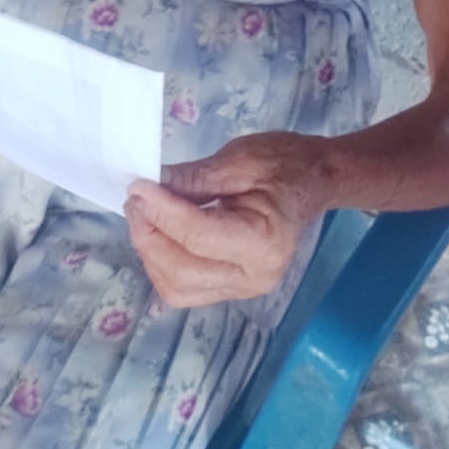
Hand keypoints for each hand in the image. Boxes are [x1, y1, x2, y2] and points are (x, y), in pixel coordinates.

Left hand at [124, 132, 333, 307]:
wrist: (314, 180)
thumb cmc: (285, 163)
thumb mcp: (239, 159)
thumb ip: (192, 178)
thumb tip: (147, 185)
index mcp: (265, 243)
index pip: (198, 236)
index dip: (160, 211)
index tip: (137, 185)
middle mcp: (254, 277)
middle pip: (182, 271)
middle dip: (149, 235)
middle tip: (134, 198)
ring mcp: (242, 289)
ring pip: (177, 288)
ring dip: (150, 252)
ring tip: (143, 213)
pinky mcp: (230, 288)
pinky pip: (184, 287)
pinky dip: (161, 263)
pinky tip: (157, 231)